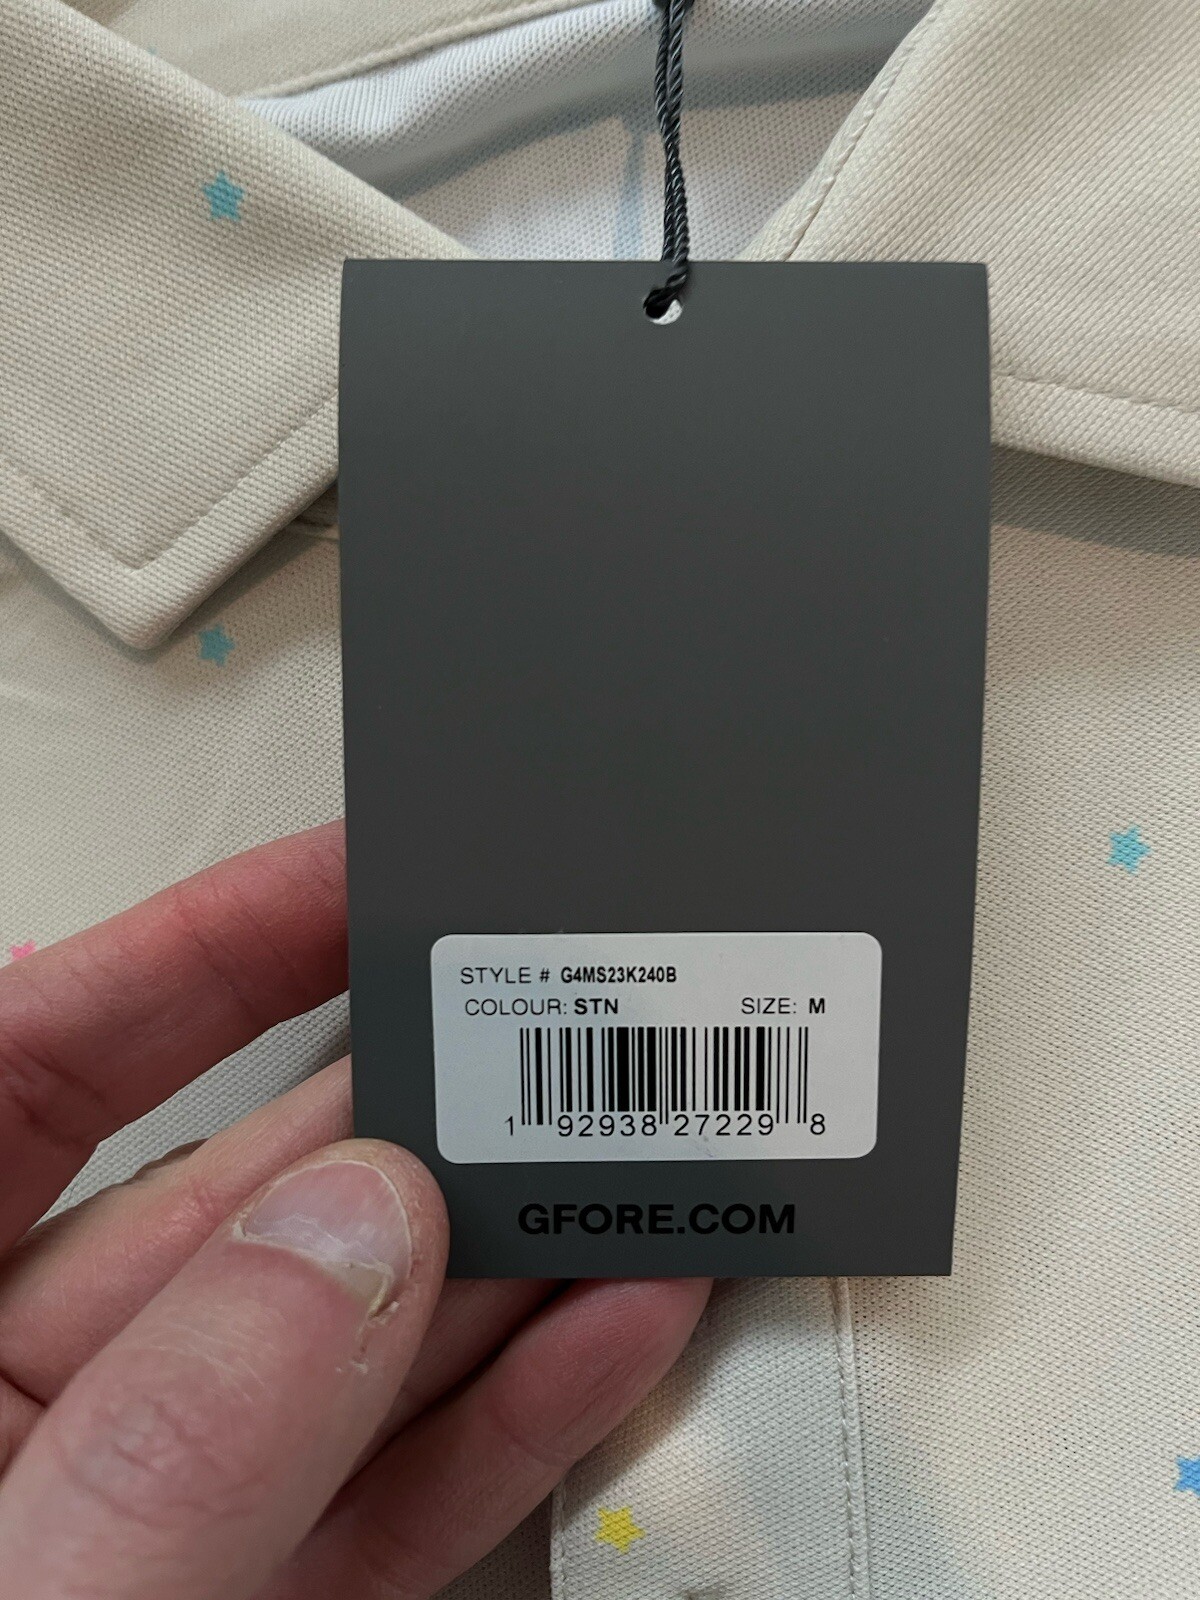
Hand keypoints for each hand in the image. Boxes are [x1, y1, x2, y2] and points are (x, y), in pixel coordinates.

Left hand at [0, 824, 709, 1597]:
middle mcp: (31, 1412)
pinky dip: (505, 1419)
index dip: (200, 949)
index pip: (39, 1067)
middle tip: (562, 1033)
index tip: (355, 878)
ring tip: (638, 1171)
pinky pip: (384, 1494)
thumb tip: (363, 1230)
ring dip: (505, 1269)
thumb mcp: (28, 1598)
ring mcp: (149, 1520)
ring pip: (344, 1348)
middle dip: (417, 1116)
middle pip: (241, 1208)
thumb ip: (178, 1434)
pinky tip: (613, 1330)